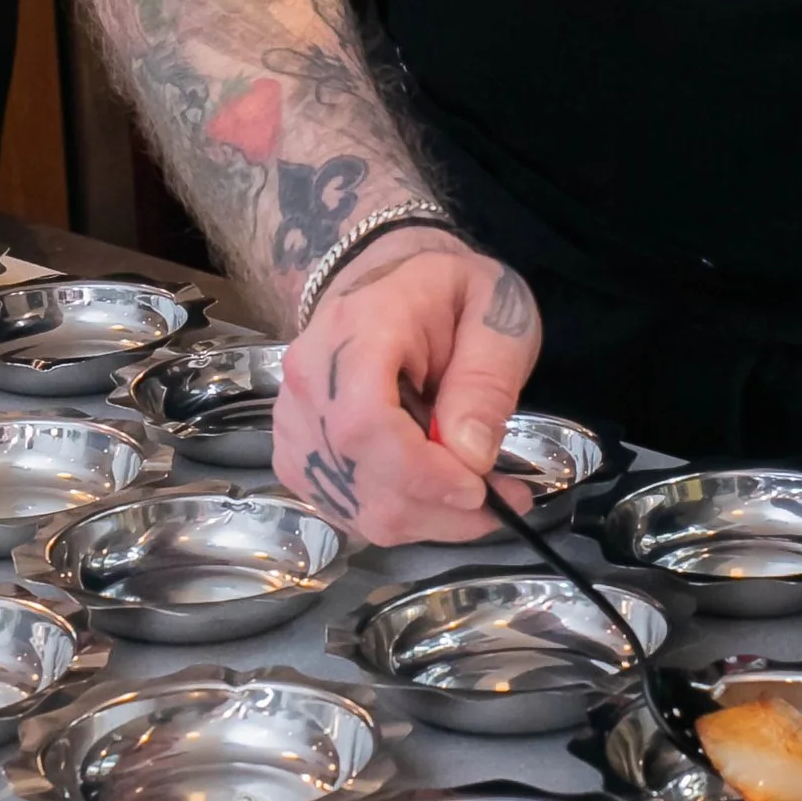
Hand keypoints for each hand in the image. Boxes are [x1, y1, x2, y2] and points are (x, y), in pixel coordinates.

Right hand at [271, 231, 544, 544]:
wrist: (385, 282)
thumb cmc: (444, 292)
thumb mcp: (494, 312)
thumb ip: (487, 378)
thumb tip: (471, 455)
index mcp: (353, 331)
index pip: (365, 421)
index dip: (421, 470)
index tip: (478, 486)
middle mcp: (309, 383)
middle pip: (362, 476)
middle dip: (441, 507)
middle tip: (505, 498)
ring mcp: (296, 425)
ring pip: (358, 508)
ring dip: (429, 519)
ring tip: (483, 494)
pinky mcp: (297, 458)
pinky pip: (349, 512)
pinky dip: (403, 517)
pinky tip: (439, 493)